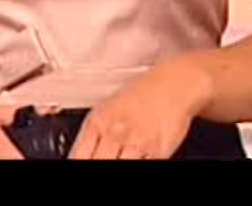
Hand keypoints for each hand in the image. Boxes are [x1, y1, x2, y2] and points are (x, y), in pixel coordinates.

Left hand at [68, 60, 213, 159]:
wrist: (171, 85)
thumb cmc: (139, 96)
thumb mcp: (107, 110)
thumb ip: (93, 135)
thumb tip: (80, 154)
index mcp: (98, 122)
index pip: (80, 155)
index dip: (80, 161)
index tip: (83, 162)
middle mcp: (116, 133)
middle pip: (99, 162)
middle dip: (99, 162)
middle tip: (107, 157)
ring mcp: (136, 143)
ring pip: (120, 166)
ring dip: (120, 162)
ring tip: (122, 155)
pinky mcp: (158, 152)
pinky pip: (144, 165)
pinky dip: (139, 163)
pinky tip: (137, 156)